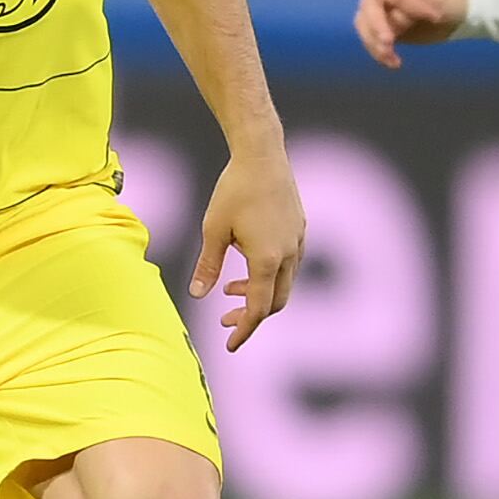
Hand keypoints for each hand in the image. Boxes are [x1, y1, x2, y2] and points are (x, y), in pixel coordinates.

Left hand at [191, 150, 305, 351]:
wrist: (263, 154)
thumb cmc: (235, 189)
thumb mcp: (213, 229)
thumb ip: (208, 265)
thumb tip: (197, 295)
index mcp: (267, 260)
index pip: (259, 310)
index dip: (244, 330)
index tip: (229, 343)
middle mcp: (289, 255)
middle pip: (276, 302)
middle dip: (252, 315)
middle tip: (224, 317)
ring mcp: (298, 243)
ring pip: (284, 284)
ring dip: (259, 293)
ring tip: (230, 288)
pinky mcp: (300, 230)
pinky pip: (290, 265)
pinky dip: (269, 276)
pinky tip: (248, 263)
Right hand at [353, 0, 468, 68]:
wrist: (447, 11)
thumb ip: (421, 3)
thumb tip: (400, 16)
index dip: (412, 6)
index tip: (435, 17)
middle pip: (370, 5)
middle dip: (379, 26)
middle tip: (389, 43)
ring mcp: (372, 2)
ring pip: (363, 23)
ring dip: (375, 43)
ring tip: (394, 60)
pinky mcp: (373, 23)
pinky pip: (367, 37)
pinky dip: (377, 52)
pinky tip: (393, 62)